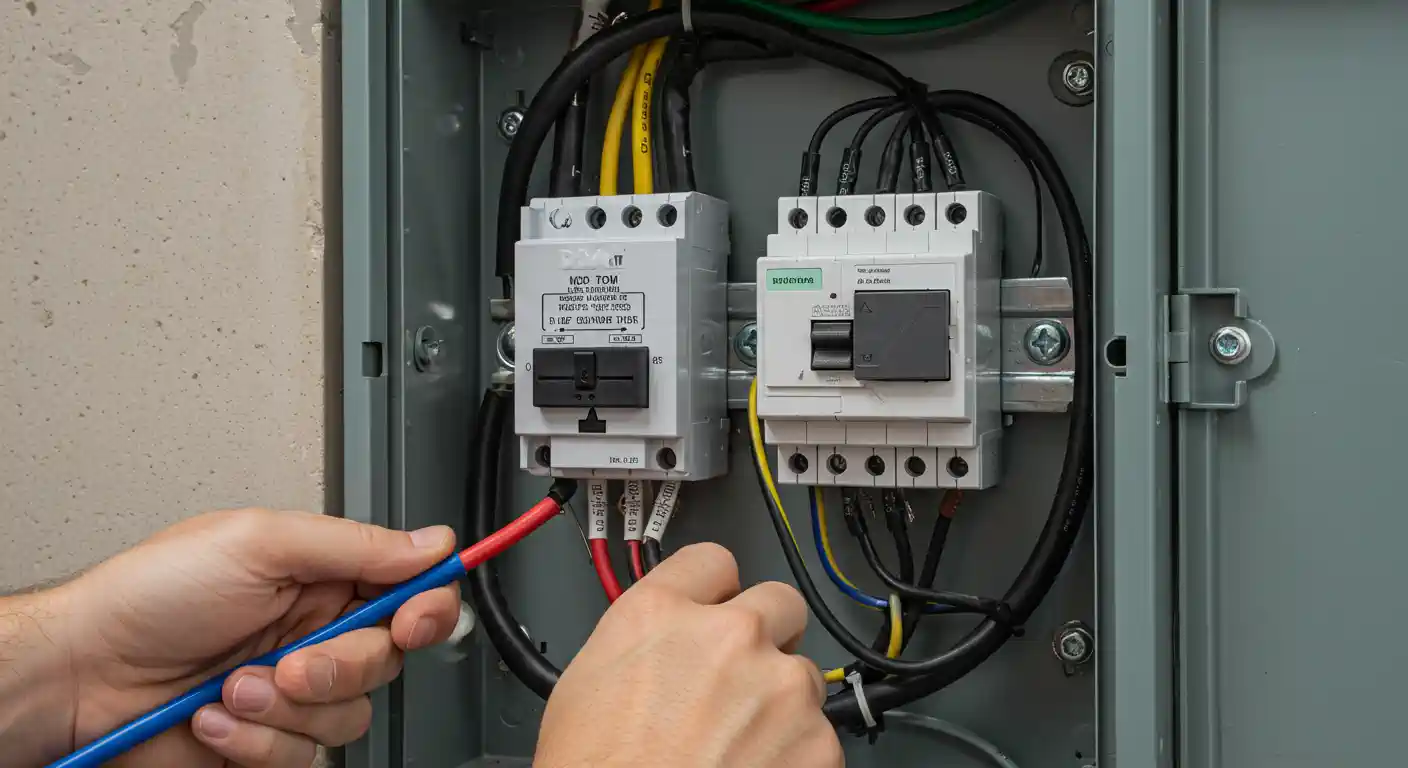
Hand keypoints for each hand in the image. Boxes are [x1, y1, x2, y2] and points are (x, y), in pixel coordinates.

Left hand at [9, 509, 461, 767]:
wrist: (79, 678)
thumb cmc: (147, 598)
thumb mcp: (256, 544)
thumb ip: (353, 544)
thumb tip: (430, 542)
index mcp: (320, 575)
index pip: (408, 587)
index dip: (426, 605)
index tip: (413, 620)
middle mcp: (315, 631)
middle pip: (388, 659)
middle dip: (341, 666)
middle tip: (293, 660)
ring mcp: (292, 690)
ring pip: (350, 715)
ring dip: (286, 708)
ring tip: (231, 688)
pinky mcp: (266, 739)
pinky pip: (304, 756)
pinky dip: (256, 741)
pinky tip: (216, 718)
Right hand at [534, 543, 841, 767]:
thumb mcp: (584, 684)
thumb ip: (640, 639)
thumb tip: (663, 640)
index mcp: (662, 614)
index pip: (712, 561)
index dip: (714, 590)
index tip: (717, 608)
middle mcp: (730, 636)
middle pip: (779, 602)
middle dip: (766, 635)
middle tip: (739, 680)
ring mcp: (781, 688)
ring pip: (804, 675)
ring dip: (781, 703)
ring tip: (737, 748)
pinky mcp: (819, 743)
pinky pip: (820, 735)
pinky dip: (796, 756)